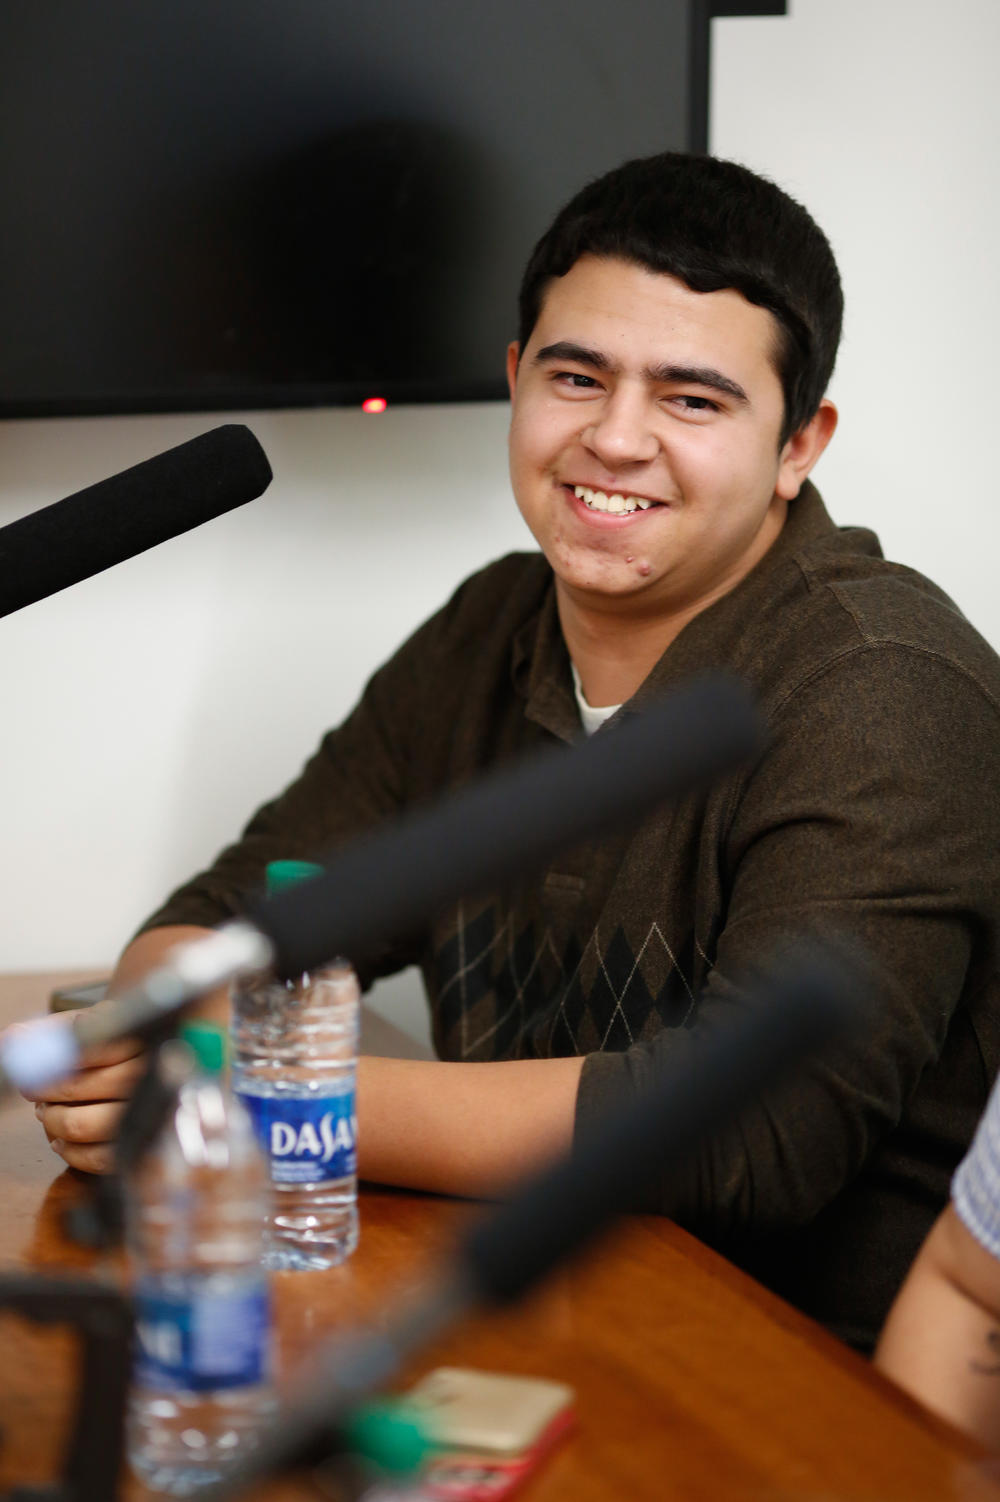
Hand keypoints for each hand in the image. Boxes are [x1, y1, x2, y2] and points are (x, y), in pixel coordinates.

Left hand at [19, 1008, 146, 1174]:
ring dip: (55, 1121)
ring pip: (85, 1125)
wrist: (143, 1064)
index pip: (88, 1046)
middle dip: (45, 1091)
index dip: (52, 1060)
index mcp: (135, 1037)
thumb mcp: (80, 1026)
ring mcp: (149, 1111)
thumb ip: (47, 1032)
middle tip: (32, 1088)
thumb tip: (12, 1039)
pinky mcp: (145, 1144)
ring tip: (47, 1112)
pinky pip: (98, 1157)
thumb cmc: (107, 1045)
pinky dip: (70, 1151)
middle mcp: (148, 1073)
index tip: (31, 1066)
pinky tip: (60, 1138)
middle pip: (81, 1086)